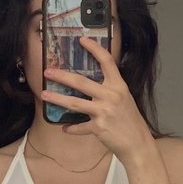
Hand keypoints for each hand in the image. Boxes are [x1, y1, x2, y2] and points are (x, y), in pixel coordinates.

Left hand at [41, 36, 152, 162]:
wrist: (138, 144)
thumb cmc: (130, 122)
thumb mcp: (124, 99)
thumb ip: (110, 90)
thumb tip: (91, 84)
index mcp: (119, 86)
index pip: (107, 61)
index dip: (94, 49)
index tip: (82, 40)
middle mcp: (111, 96)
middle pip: (81, 81)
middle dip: (62, 76)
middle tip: (48, 71)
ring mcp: (104, 112)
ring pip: (74, 103)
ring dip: (57, 98)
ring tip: (44, 95)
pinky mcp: (98, 128)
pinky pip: (80, 127)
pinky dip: (72, 129)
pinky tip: (65, 128)